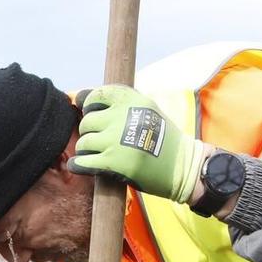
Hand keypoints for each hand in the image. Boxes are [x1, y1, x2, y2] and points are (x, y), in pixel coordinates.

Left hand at [74, 84, 206, 203]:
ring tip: (96, 154)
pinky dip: (79, 165)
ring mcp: (117, 140)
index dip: (90, 104)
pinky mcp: (113, 163)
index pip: (97, 95)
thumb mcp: (147, 110)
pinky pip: (83, 162)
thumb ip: (119, 104)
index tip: (93, 113)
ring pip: (84, 142)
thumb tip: (78, 98)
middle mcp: (123, 117)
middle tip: (99, 140)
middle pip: (87, 121)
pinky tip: (80, 165)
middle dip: (89, 132)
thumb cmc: (163, 138)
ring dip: (86, 149)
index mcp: (133, 101)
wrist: (183, 166)